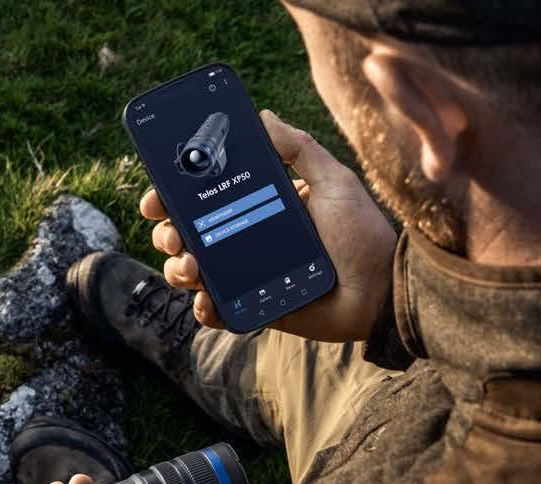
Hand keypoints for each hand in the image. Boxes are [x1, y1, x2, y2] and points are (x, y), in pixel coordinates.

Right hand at [143, 109, 396, 341]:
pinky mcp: (254, 308)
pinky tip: (206, 301)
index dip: (173, 197)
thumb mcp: (333, 182)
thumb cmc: (362, 234)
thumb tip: (263, 115)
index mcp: (258, 205)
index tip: (157, 197)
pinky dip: (203, 308)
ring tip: (192, 269)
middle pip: (187, 235)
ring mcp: (247, 275)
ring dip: (178, 270)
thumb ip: (299, 149)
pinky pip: (216, 311)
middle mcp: (245, 238)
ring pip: (192, 273)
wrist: (382, 290)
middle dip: (168, 235)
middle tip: (175, 234)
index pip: (205, 198)